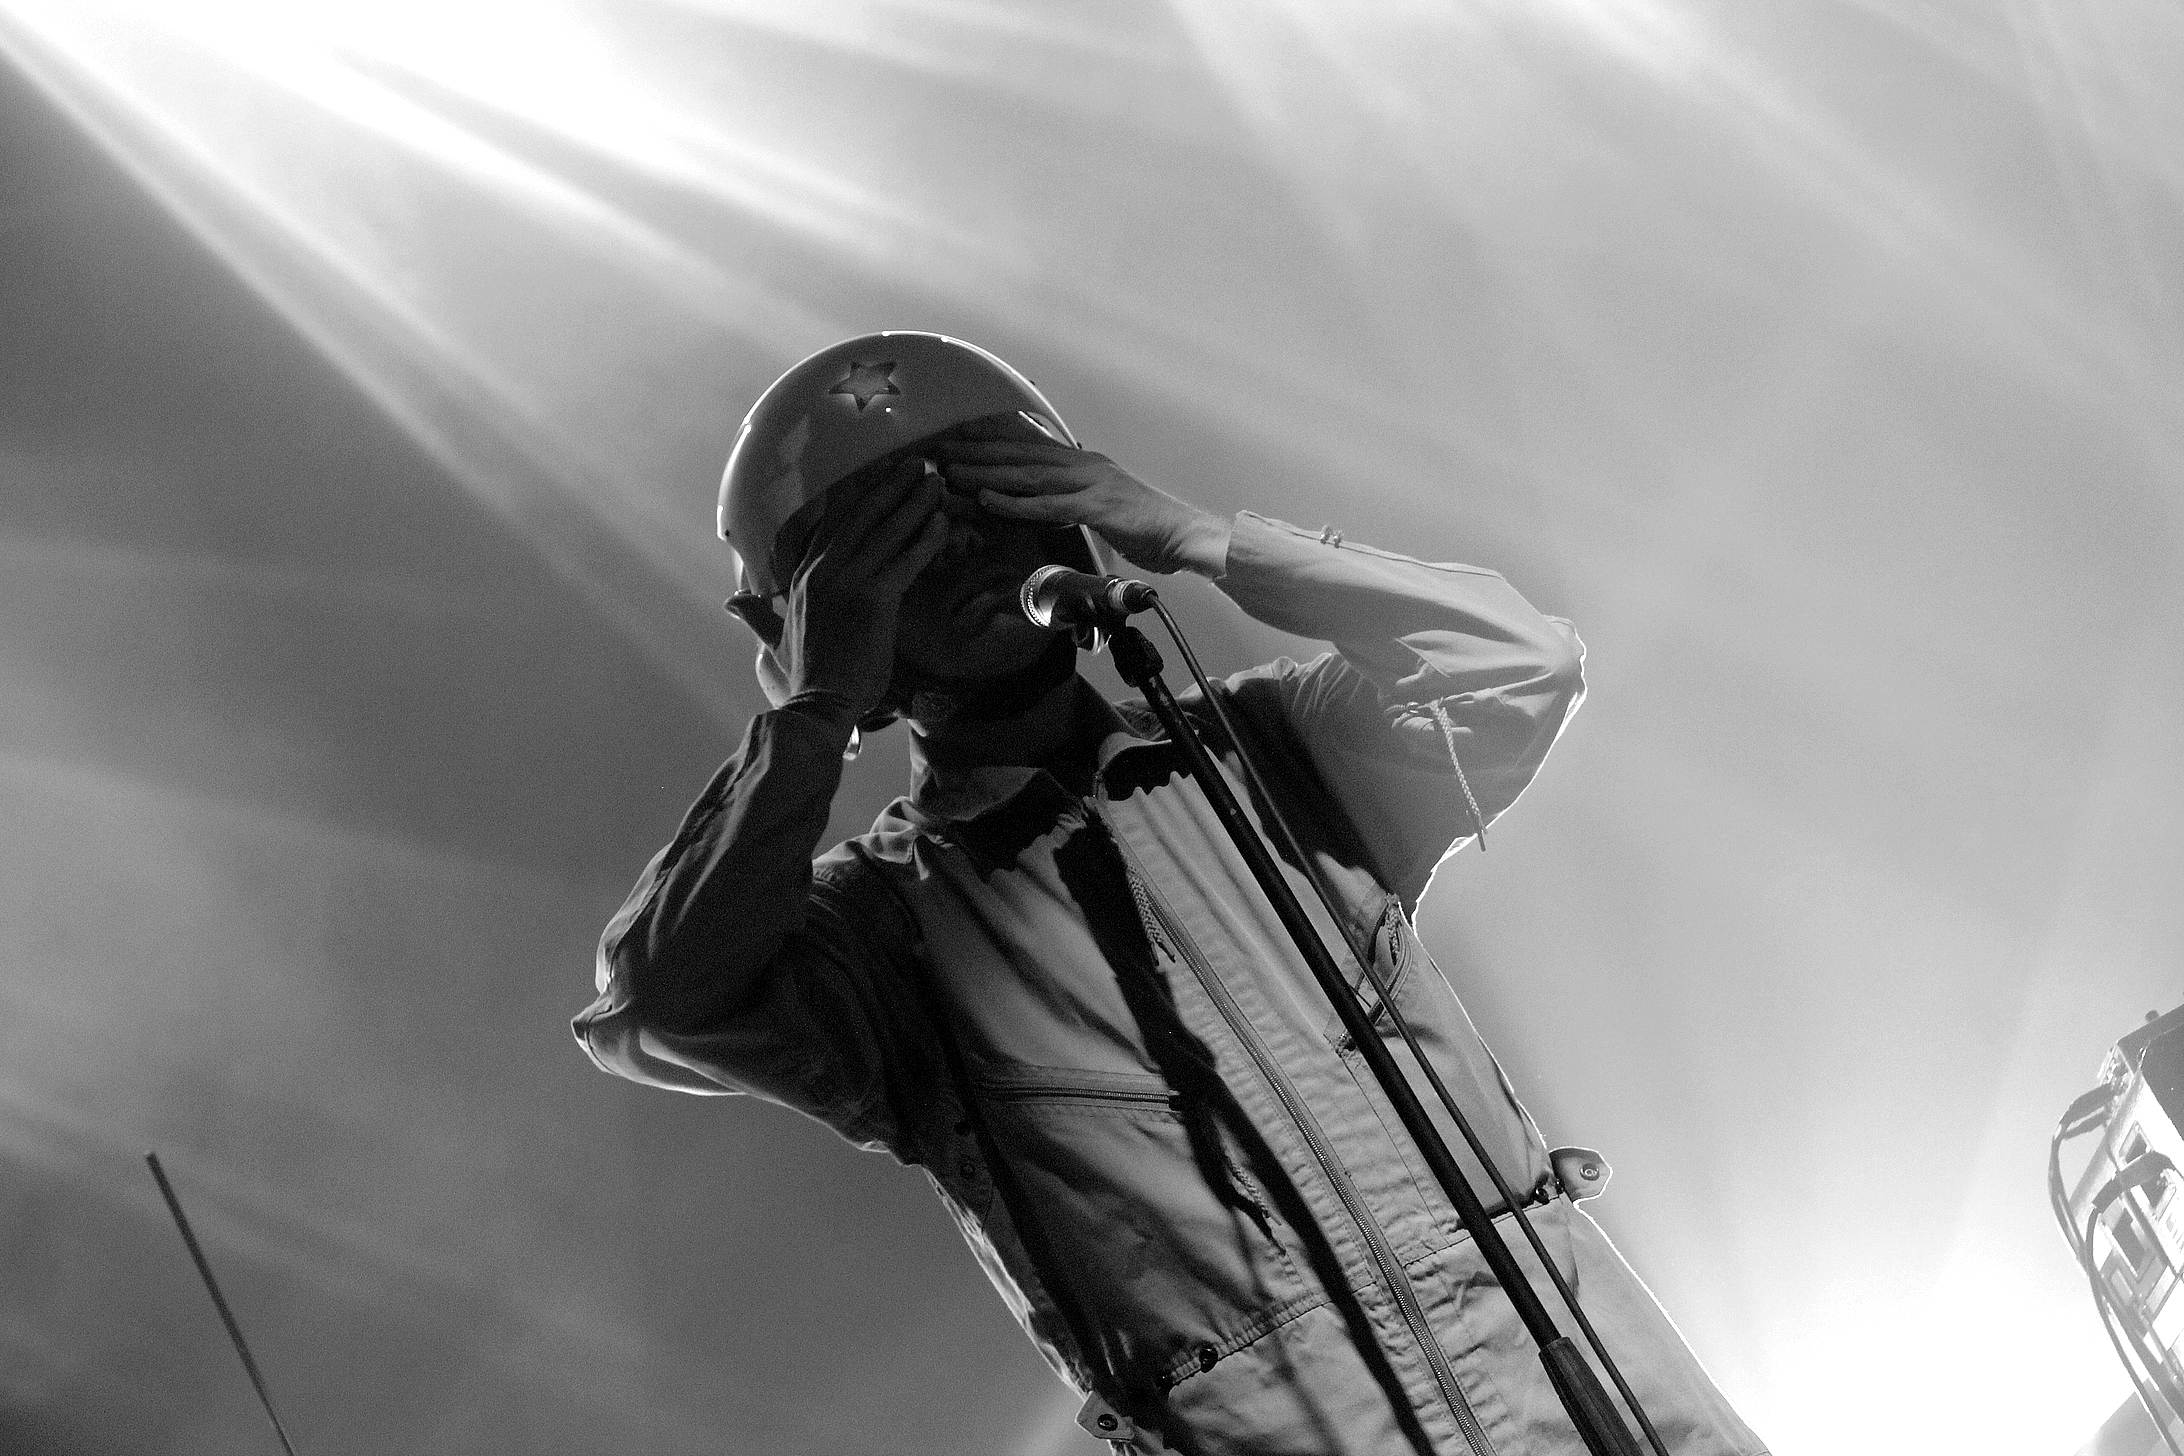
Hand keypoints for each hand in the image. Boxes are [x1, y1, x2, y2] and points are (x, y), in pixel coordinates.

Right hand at [776, 456, 949, 714]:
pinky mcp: (874, 599)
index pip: (829, 523)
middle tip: (915, 465)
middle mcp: (822, 571)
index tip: (877, 474)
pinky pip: (906, 560)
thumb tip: (733, 601)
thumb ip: (759, 617)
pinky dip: (926, 539)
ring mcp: (847, 582)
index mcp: (802, 576)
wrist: (818, 705)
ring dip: (914, 503)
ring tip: (935, 482)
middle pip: (861, 516)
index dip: (856, 496)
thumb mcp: (774, 642)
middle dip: (889, 487)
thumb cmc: (804, 680)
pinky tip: (943, 522)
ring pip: (887, 531)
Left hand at [933, 424, 1229, 577]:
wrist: (1186, 536)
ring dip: (987, 472)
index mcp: (1085, 464)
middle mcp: (1084, 466)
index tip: (959, 436)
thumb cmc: (1148, 528)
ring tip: (952, 471)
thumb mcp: (1105, 507)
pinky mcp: (1097, 508)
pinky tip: (988, 498)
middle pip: (1022, 453)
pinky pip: (1048, 504)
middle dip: (979, 450)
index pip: (1031, 447)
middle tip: (940, 448)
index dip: (994, 440)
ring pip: (1028, 474)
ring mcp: (1091, 484)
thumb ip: (1075, 501)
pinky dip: (1016, 502)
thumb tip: (1048, 505)